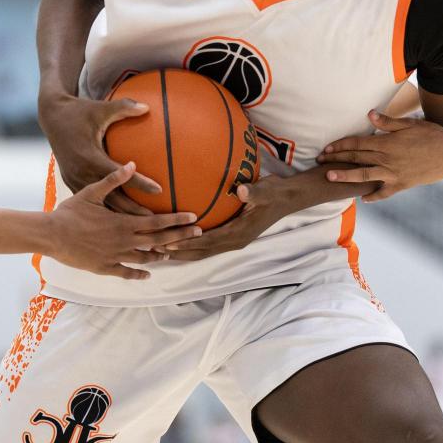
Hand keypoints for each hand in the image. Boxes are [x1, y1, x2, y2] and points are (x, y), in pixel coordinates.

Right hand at [40, 92, 161, 214]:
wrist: (51, 118)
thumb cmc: (78, 112)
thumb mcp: (99, 109)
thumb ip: (123, 108)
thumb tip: (147, 107)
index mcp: (89, 157)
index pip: (119, 175)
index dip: (139, 183)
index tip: (159, 190)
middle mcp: (82, 173)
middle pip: (112, 197)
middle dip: (133, 210)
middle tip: (156, 219)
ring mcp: (76, 181)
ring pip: (102, 204)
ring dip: (121, 215)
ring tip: (142, 226)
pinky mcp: (73, 184)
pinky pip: (93, 201)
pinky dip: (108, 211)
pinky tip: (122, 221)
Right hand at [48, 163, 201, 279]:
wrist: (51, 235)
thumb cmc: (70, 212)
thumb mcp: (92, 191)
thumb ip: (114, 179)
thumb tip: (132, 164)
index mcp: (123, 223)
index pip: (157, 222)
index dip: (177, 220)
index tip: (194, 218)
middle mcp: (124, 241)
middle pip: (158, 241)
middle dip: (179, 237)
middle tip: (198, 234)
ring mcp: (115, 257)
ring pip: (145, 258)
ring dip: (161, 256)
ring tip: (173, 253)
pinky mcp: (104, 268)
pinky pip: (126, 272)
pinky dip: (139, 274)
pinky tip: (148, 274)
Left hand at [160, 174, 294, 261]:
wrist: (287, 198)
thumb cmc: (275, 192)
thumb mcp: (266, 190)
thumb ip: (253, 191)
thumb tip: (241, 191)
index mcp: (240, 233)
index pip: (208, 241)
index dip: (188, 242)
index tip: (168, 242)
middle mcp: (235, 241)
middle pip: (202, 252)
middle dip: (179, 252)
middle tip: (155, 249)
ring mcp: (234, 241)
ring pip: (203, 252)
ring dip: (183, 252)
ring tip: (160, 250)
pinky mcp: (232, 237)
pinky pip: (208, 246)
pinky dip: (192, 246)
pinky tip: (178, 240)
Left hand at [316, 111, 442, 200]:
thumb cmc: (433, 135)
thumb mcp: (410, 125)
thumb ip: (388, 122)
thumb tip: (369, 114)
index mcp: (387, 142)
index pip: (357, 143)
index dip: (340, 145)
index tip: (327, 148)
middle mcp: (387, 159)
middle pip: (356, 158)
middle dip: (336, 159)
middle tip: (320, 161)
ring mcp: (394, 174)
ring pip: (364, 176)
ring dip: (346, 177)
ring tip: (330, 177)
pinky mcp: (403, 184)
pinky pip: (385, 193)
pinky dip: (374, 196)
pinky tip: (363, 199)